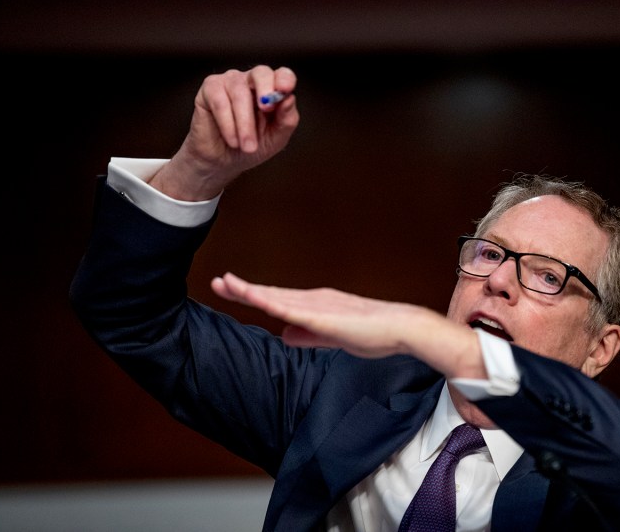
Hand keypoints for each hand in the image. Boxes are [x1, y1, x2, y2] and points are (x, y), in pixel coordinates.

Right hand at [149, 65, 298, 200]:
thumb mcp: (276, 138)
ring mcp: (229, 82)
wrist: (224, 162)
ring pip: (239, 93)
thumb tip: (289, 98)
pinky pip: (219, 101)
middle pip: (261, 73)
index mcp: (271, 90)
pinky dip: (228, 124)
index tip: (285, 90)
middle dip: (265, 90)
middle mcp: (251, 81)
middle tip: (267, 110)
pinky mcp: (209, 89)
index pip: (282, 75)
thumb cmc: (251, 147)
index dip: (285, 79)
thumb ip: (287, 120)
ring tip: (247, 147)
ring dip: (245, 123)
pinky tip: (233, 141)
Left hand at [210, 272, 485, 378]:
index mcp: (316, 304)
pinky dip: (272, 303)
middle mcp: (314, 298)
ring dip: (251, 291)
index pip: (278, 300)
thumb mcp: (332, 337)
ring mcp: (319, 305)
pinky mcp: (326, 315)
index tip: (230, 290)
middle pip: (272, 294)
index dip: (253, 295)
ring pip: (278, 297)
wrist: (402, 329)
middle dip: (243, 289)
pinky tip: (256, 299)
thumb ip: (307, 335)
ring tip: (226, 284)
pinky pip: (293, 310)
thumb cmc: (373, 333)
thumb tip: (283, 335)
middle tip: (218, 282)